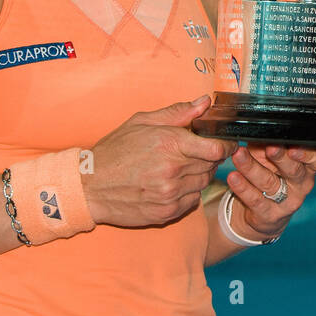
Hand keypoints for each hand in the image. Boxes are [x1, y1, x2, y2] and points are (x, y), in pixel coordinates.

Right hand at [82, 95, 236, 227]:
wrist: (89, 186)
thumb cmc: (114, 151)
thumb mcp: (142, 122)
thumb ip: (178, 113)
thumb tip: (205, 103)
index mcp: (170, 144)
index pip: (216, 148)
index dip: (225, 145)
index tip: (225, 143)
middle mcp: (173, 171)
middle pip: (211, 165)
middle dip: (209, 157)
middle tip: (193, 153)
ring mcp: (170, 194)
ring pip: (203, 183)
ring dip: (198, 174)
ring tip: (178, 168)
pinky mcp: (166, 213)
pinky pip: (192, 201)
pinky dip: (188, 192)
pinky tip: (171, 184)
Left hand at [226, 144, 315, 238]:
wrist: (262, 212)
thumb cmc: (271, 173)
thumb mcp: (273, 157)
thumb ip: (270, 143)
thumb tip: (259, 127)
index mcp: (309, 166)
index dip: (311, 155)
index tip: (295, 146)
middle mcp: (302, 184)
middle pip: (294, 169)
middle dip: (281, 157)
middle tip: (270, 148)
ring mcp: (288, 201)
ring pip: (270, 182)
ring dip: (252, 168)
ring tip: (239, 156)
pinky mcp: (271, 215)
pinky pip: (256, 200)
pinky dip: (243, 187)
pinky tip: (233, 177)